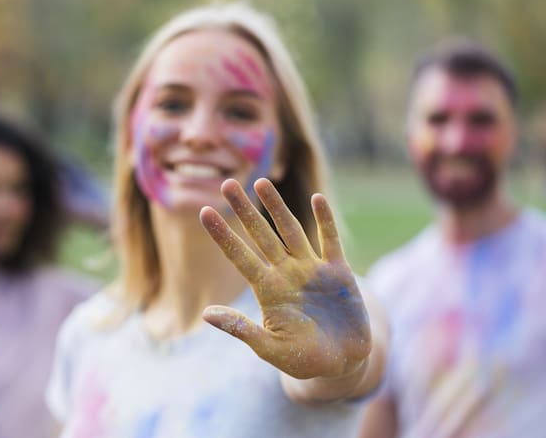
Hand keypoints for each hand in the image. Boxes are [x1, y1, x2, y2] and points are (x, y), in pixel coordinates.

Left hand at [200, 178, 370, 378]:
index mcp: (268, 291)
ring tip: (261, 182)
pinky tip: (315, 199)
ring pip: (291, 231)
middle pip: (262, 236)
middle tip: (226, 183)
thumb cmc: (303, 359)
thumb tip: (206, 313)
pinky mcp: (340, 273)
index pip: (240, 257)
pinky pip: (330, 241)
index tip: (204, 212)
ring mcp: (312, 271)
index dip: (223, 235)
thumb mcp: (269, 348)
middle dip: (245, 211)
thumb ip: (241, 329)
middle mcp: (287, 274)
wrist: (342, 365)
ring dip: (277, 207)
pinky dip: (324, 221)